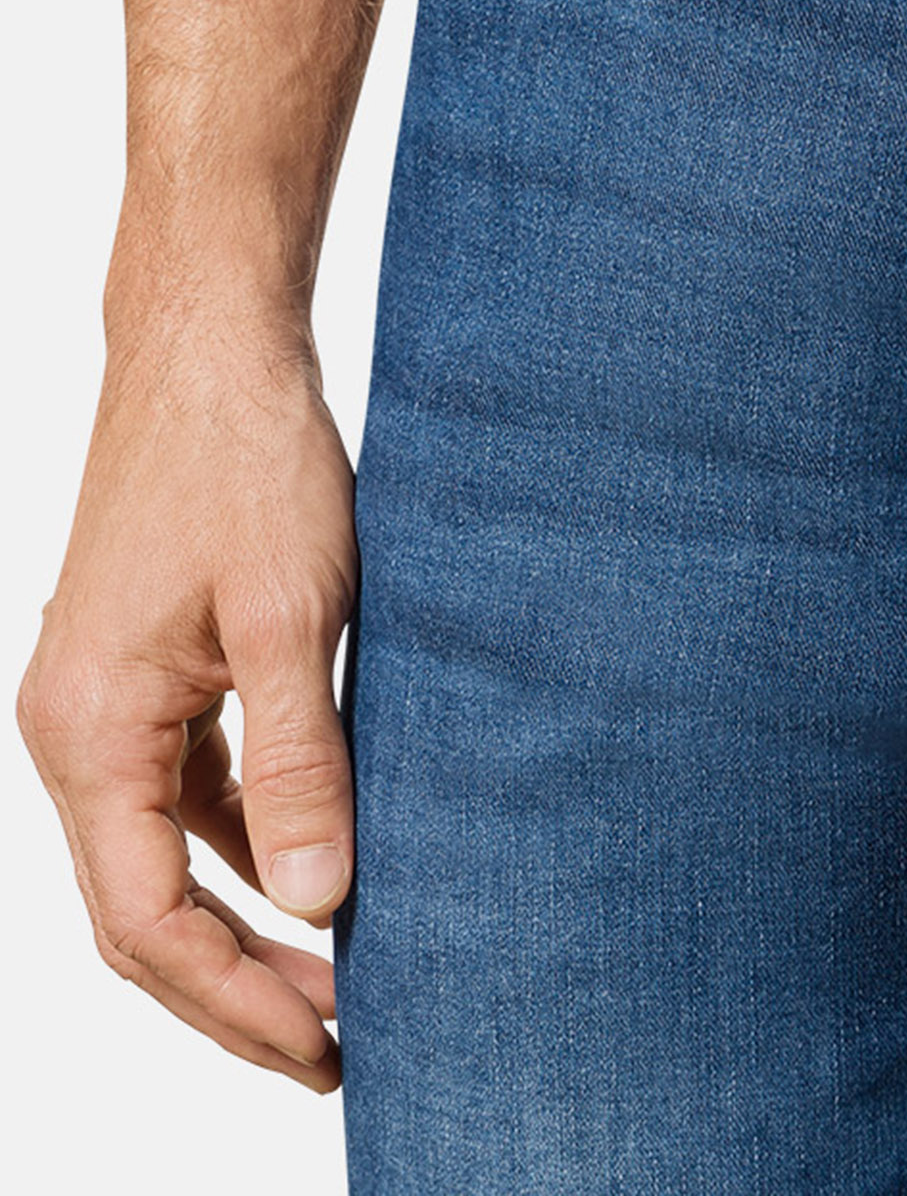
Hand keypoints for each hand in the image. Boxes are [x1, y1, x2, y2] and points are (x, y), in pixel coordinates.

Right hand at [17, 325, 358, 1092]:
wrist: (212, 349)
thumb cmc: (248, 463)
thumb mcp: (290, 618)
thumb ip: (303, 762)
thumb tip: (323, 904)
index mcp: (90, 731)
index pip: (145, 921)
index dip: (234, 1000)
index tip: (325, 1044)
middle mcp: (79, 729)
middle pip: (143, 908)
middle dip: (236, 987)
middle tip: (337, 1042)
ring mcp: (111, 699)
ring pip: (167, 853)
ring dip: (246, 918)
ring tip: (338, 972)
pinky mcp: (154, 667)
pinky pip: (191, 788)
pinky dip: (250, 837)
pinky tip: (317, 859)